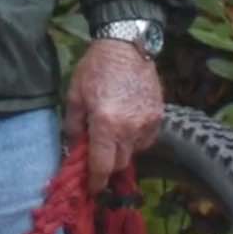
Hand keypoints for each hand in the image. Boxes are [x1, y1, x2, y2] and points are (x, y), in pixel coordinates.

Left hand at [64, 38, 163, 193]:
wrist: (126, 45)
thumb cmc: (94, 68)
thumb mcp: (74, 96)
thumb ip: (73, 127)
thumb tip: (74, 150)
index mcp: (105, 123)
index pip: (102, 166)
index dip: (96, 181)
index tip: (92, 188)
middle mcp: (129, 128)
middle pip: (119, 163)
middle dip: (107, 164)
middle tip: (97, 154)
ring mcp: (147, 123)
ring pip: (133, 152)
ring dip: (121, 150)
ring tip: (112, 133)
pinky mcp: (159, 117)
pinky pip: (146, 140)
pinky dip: (135, 139)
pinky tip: (126, 123)